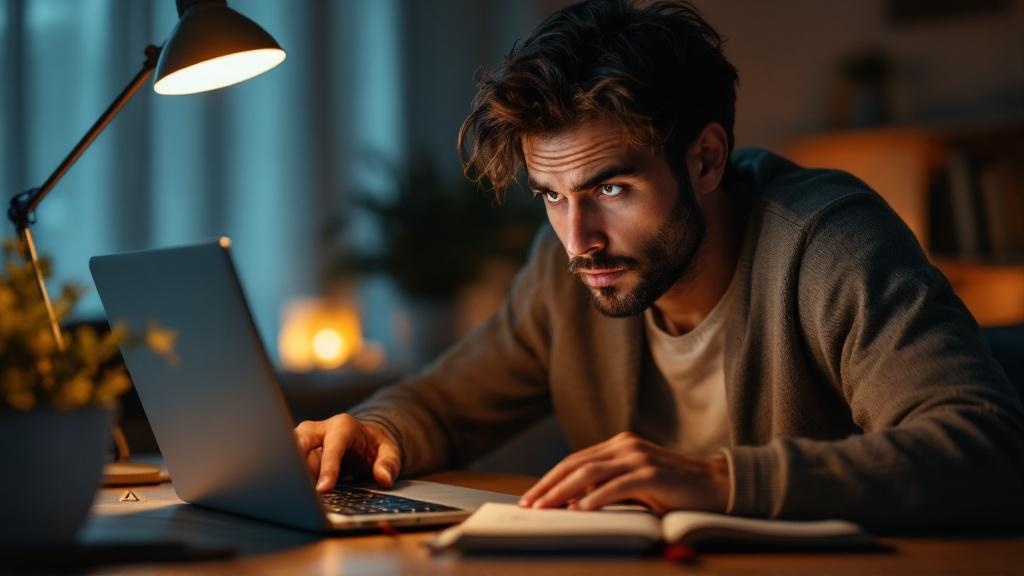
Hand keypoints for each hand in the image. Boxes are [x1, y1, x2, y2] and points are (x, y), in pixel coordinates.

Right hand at [294, 414, 400, 492]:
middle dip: (295, 461)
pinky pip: (288, 463)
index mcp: (343, 426)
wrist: (364, 440)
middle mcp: (320, 429)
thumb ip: (388, 464)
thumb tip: (384, 478)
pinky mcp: (298, 453)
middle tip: (297, 488)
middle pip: (301, 441)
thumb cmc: (374, 446)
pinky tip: (292, 493)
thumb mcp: (389, 452)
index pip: (333, 446)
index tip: (323, 489)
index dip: (327, 468)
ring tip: (291, 493)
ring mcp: (306, 440)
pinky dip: (289, 476)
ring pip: (289, 451)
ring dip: (288, 470)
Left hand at [519, 432, 729, 514]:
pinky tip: (580, 510)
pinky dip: (595, 498)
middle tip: (529, 504)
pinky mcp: (652, 474)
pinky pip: (616, 486)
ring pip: (589, 473)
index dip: (549, 479)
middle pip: (575, 464)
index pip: (574, 461)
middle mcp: (625, 446)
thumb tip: (572, 502)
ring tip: (546, 508)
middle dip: (548, 485)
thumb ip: (607, 486)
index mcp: (618, 445)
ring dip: (562, 492)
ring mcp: (639, 457)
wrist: (715, 486)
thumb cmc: (673, 489)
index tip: (531, 496)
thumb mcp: (634, 484)